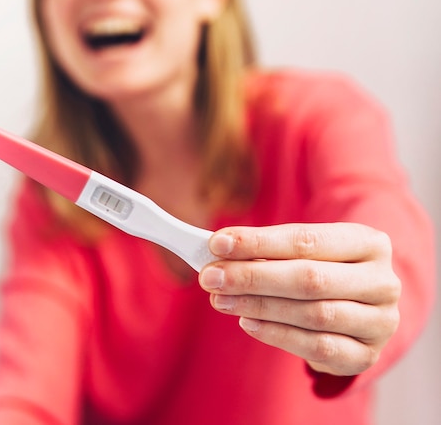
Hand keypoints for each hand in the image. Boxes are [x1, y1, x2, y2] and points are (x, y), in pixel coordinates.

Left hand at [198, 222, 400, 376]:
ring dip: (258, 306)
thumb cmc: (323, 264)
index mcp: (368, 242)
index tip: (217, 244)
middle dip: (252, 277)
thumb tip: (219, 249)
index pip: (305, 240)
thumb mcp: (302, 248)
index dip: (257, 243)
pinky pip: (317, 347)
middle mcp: (382, 281)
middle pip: (309, 278)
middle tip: (211, 277)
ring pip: (312, 314)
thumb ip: (266, 248)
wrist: (360, 301)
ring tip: (221, 299)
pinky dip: (277, 334)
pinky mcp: (367, 354)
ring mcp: (380, 322)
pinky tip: (247, 322)